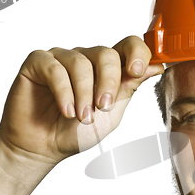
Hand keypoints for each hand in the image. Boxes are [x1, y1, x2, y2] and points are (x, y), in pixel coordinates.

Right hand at [0, 36, 163, 164]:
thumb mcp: (111, 113)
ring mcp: (62, 58)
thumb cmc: (76, 131)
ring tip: (82, 116)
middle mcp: (86, 59)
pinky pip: (55, 69)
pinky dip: (64, 92)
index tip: (138, 70)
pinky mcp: (38, 62)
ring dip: (84, 94)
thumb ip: (129, 88)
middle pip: (106, 54)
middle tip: (104, 106)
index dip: (137, 53)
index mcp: (108, 69)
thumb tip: (156, 66)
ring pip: (81, 62)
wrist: (44, 147)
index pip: (128, 46)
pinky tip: (66, 110)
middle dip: (109, 82)